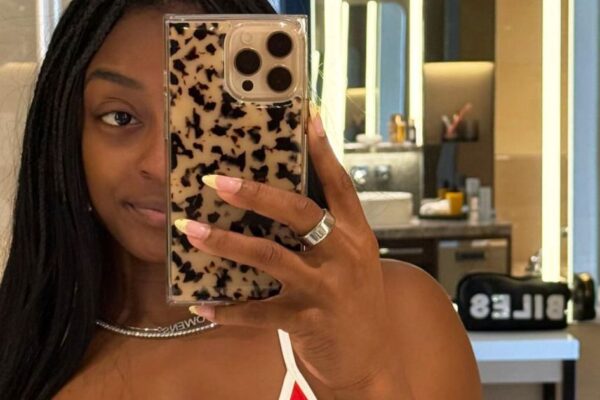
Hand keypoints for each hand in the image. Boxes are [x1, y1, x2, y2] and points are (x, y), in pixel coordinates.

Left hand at [176, 107, 405, 395]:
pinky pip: (259, 313)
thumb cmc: (355, 302)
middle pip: (298, 213)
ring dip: (227, 243)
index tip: (306, 120)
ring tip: (193, 231)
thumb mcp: (352, 261)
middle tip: (217, 181)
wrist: (371, 358)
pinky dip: (228, 310)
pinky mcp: (308, 320)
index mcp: (356, 235)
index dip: (323, 152)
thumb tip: (282, 204)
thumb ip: (326, 232)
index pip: (339, 186)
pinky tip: (202, 305)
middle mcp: (344, 255)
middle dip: (255, 194)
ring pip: (270, 257)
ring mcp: (326, 288)